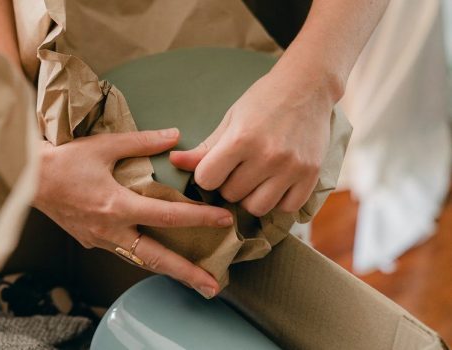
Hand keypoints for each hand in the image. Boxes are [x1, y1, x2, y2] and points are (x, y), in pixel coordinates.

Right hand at [34, 128, 233, 297]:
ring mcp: (98, 240)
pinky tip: (156, 255)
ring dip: (167, 270)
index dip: (199, 219)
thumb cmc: (63, 160)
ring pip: (139, 260)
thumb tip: (174, 136)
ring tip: (192, 279)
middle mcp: (110, 230)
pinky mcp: (89, 240)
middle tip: (213, 287)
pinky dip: (143, 256)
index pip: (168, 217)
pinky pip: (122, 252)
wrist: (26, 178)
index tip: (224, 220)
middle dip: (187, 274)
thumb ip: (142, 142)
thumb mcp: (104, 146)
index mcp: (117, 206)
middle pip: (157, 258)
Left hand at [170, 69, 332, 216]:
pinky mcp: (311, 175)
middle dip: (229, 184)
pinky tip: (276, 183)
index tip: (214, 166)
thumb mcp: (230, 120)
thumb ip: (204, 147)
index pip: (207, 179)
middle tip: (238, 168)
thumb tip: (173, 162)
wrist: (308, 86)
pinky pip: (287, 208)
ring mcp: (292, 167)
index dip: (206, 175)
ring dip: (251, 197)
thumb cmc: (264, 101)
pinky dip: (278, 200)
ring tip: (255, 178)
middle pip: (231, 195)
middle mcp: (268, 156)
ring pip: (257, 207)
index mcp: (242, 139)